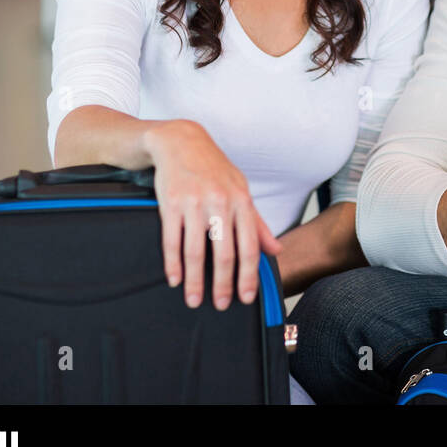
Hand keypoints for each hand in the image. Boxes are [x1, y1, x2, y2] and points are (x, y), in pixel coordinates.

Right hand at [143, 120, 282, 309]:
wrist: (181, 141)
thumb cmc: (215, 169)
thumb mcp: (241, 190)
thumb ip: (257, 223)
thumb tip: (276, 250)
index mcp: (241, 202)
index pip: (249, 246)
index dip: (248, 275)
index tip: (246, 297)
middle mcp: (220, 203)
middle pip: (223, 253)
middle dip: (223, 284)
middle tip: (221, 305)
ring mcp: (194, 203)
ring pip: (195, 251)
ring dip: (196, 280)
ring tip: (194, 300)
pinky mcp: (170, 203)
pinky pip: (172, 240)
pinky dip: (173, 264)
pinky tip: (175, 279)